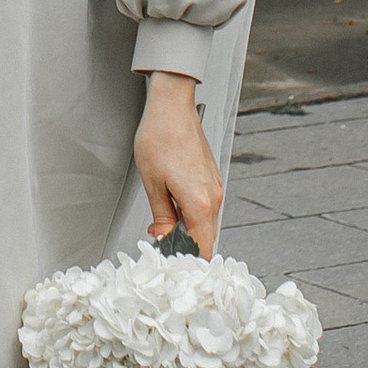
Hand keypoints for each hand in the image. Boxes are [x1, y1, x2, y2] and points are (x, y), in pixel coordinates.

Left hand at [135, 68, 222, 256]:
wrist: (172, 106)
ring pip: (204, 221)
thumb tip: (163, 237)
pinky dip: (191, 213)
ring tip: (163, 227)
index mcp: (200, 203)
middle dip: (184, 245)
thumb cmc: (160, 137)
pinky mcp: (211, 177)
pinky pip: (204, 206)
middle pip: (204, 236)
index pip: (202, 247)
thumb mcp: (152, 183)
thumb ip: (161, 216)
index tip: (169, 261)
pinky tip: (173, 208)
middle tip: (160, 245)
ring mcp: (214, 186)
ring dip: (187, 228)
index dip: (186, 259)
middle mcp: (213, 197)